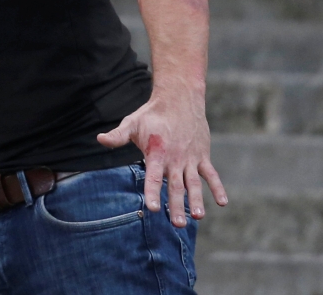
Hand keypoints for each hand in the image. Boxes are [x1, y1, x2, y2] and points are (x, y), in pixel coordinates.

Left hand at [97, 89, 227, 227]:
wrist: (179, 98)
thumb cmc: (152, 114)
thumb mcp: (132, 123)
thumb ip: (118, 136)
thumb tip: (99, 139)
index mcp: (157, 152)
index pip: (154, 176)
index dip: (153, 192)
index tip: (153, 208)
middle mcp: (175, 158)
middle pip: (176, 186)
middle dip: (177, 206)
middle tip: (177, 224)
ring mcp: (190, 158)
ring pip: (194, 183)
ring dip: (197, 201)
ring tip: (198, 217)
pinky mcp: (203, 156)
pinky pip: (211, 174)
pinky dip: (218, 187)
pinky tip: (223, 202)